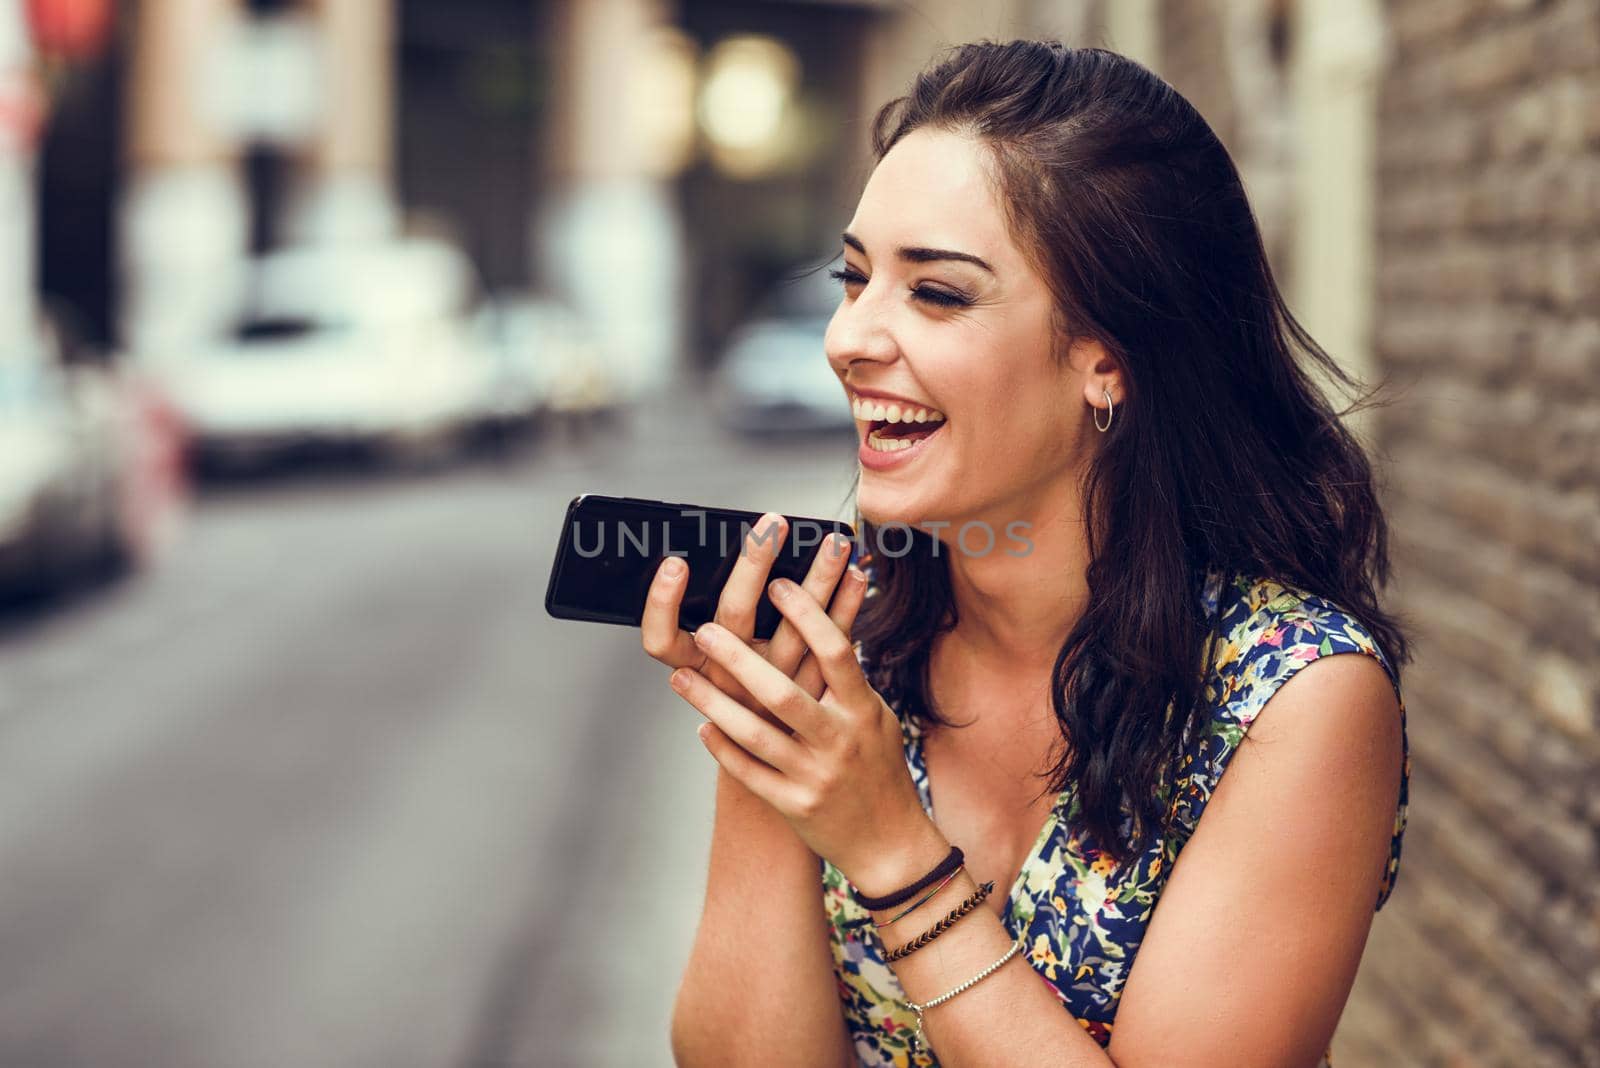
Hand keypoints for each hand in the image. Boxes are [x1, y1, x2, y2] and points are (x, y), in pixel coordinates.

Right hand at [641, 513, 864, 728]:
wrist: (792, 790)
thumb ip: (719, 645)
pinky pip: (835, 650)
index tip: (675, 565)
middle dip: (752, 565)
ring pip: (797, 630)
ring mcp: (783, 694)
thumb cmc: (750, 729)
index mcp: (703, 676)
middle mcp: (737, 684)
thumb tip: (734, 572)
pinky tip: (859, 578)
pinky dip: (846, 609)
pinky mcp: (822, 700)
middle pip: (735, 618)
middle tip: (770, 527)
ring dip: (818, 579)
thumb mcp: (722, 692)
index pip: (663, 642)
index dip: (662, 606)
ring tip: (834, 543)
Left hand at [666, 573, 936, 881]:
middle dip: (739, 660)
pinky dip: (722, 748)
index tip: (777, 584)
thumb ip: (848, 675)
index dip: (807, 614)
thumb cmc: (879, 768)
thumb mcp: (876, 716)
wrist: (889, 843)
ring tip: (680, 678)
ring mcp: (813, 776)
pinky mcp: (792, 806)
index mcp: (862, 711)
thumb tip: (837, 608)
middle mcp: (838, 741)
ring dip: (712, 703)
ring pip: (754, 734)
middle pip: (782, 693)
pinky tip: (702, 726)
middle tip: (704, 630)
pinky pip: (748, 772)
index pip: (836, 652)